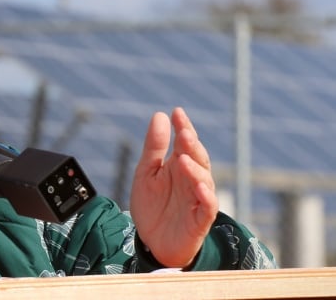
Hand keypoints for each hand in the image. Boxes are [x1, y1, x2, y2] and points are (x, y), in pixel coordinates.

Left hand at [129, 107, 217, 267]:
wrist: (152, 242)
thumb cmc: (152, 205)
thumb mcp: (146, 172)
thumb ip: (154, 147)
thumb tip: (160, 116)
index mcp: (179, 166)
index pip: (186, 143)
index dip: (183, 127)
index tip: (177, 112)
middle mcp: (192, 179)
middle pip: (198, 159)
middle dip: (192, 146)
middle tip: (184, 133)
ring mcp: (197, 199)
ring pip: (204, 181)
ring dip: (196, 170)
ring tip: (183, 159)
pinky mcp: (200, 220)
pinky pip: (208, 208)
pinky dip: (206, 197)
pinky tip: (201, 188)